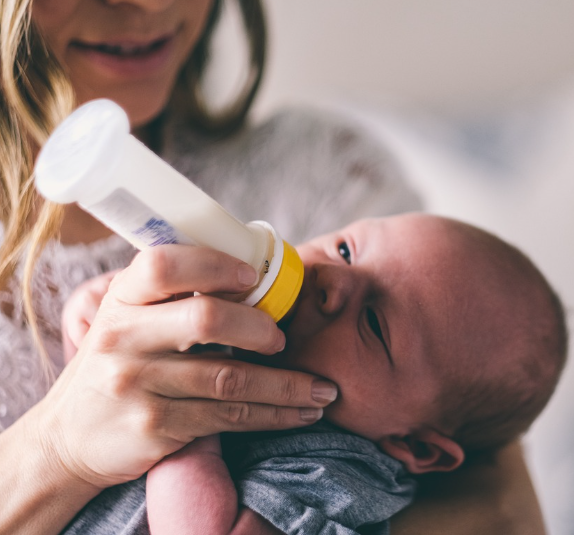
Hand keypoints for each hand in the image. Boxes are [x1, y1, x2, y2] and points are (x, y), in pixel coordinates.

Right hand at [35, 245, 335, 489]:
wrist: (68, 437)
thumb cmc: (117, 365)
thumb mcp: (127, 321)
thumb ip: (171, 298)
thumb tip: (250, 272)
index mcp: (122, 299)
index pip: (165, 264)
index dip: (215, 265)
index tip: (253, 277)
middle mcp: (123, 338)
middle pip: (206, 319)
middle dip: (260, 328)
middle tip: (283, 340)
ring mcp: (137, 384)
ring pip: (230, 378)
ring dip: (288, 385)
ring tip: (322, 389)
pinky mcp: (156, 426)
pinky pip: (229, 416)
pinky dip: (274, 415)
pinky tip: (301, 412)